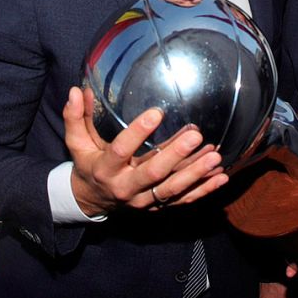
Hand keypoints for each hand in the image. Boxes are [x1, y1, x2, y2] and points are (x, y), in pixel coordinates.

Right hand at [62, 87, 225, 216]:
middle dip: (175, 155)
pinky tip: (221, 176)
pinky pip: (183, 200)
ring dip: (195, 174)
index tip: (156, 112)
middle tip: (196, 136)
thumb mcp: (77, 143)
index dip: (137, 133)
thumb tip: (76, 90)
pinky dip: (203, 190)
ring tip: (215, 156)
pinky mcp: (157, 206)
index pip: (121, 151)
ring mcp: (143, 200)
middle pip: (153, 173)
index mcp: (105, 169)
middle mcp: (125, 187)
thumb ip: (75, 117)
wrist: (93, 200)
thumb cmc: (88, 164)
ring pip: (172, 189)